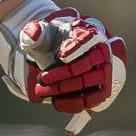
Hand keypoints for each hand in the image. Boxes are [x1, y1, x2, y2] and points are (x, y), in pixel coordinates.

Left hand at [1, 8, 126, 133]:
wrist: (60, 56)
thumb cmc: (54, 42)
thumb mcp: (43, 34)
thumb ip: (35, 32)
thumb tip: (32, 32)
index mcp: (89, 33)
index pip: (87, 39)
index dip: (76, 48)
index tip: (61, 56)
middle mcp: (101, 53)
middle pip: (87, 64)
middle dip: (62, 74)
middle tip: (41, 78)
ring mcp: (104, 73)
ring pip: (88, 83)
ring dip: (64, 89)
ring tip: (42, 91)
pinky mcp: (101, 90)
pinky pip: (91, 100)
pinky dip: (73, 103)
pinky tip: (56, 103)